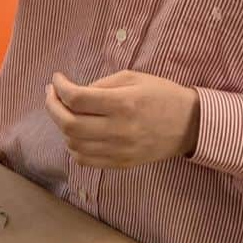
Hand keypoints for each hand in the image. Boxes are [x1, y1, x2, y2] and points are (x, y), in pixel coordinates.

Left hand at [44, 70, 199, 168]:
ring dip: (62, 126)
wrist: (190, 125)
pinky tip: (76, 133)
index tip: (57, 79)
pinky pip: (86, 160)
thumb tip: (72, 93)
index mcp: (123, 104)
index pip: (77, 98)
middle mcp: (119, 130)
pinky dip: (73, 146)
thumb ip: (101, 85)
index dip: (59, 87)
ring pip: (73, 144)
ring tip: (65, 111)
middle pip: (69, 124)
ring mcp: (119, 151)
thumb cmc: (161, 95)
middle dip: (52, 107)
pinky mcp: (121, 164)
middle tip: (52, 94)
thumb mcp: (133, 78)